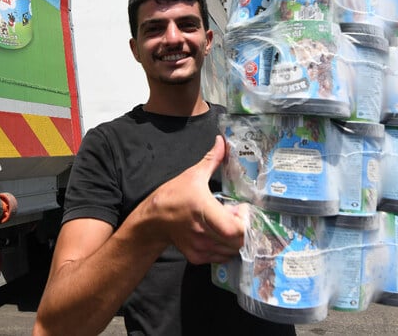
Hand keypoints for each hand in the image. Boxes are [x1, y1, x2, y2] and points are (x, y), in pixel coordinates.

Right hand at [140, 136, 246, 263]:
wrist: (153, 220)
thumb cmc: (172, 196)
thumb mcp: (192, 175)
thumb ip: (211, 159)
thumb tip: (221, 141)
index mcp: (203, 210)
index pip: (234, 229)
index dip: (244, 221)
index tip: (241, 208)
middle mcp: (203, 232)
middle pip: (237, 242)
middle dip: (243, 229)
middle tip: (236, 216)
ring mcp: (200, 247)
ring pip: (231, 251)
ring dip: (235, 239)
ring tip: (227, 224)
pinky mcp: (197, 257)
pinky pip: (220, 257)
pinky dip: (225, 248)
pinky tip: (218, 234)